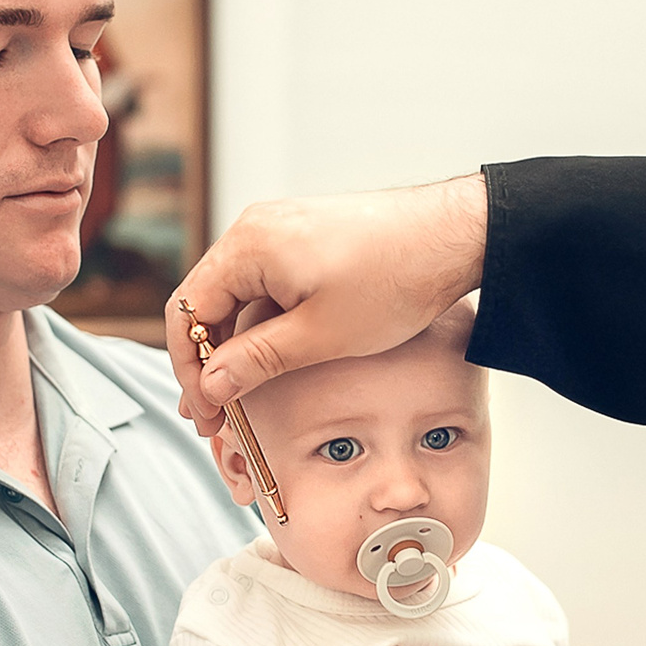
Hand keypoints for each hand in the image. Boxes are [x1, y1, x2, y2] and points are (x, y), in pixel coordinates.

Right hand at [166, 175, 488, 430]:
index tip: (205, 413)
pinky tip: (272, 361)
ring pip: (237, 297)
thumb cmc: (395, 280)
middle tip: (216, 416)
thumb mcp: (321, 336)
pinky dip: (263, 325)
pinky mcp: (305, 238)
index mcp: (249, 246)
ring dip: (237, 347)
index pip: (189, 313)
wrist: (457, 236)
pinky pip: (265, 285)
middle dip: (209, 363)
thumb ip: (257, 362)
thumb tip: (210, 387)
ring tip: (243, 396)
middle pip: (208, 303)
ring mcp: (280, 230)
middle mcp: (255, 229)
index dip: (191, 371)